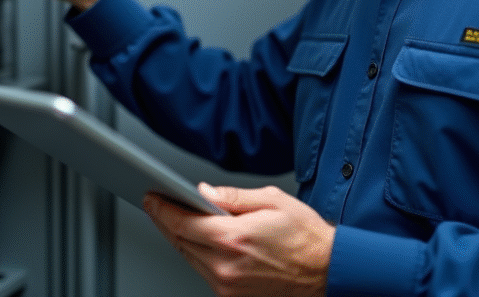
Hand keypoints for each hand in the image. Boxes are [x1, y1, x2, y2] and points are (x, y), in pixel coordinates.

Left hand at [143, 184, 333, 296]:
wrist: (327, 271)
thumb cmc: (305, 236)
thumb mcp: (272, 200)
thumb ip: (232, 197)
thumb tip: (204, 192)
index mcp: (234, 238)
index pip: (182, 224)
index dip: (162, 210)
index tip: (151, 198)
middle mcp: (226, 266)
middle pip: (180, 242)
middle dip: (166, 221)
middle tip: (157, 205)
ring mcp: (228, 285)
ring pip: (189, 258)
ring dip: (179, 239)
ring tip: (175, 219)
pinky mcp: (233, 296)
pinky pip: (204, 272)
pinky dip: (197, 255)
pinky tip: (197, 241)